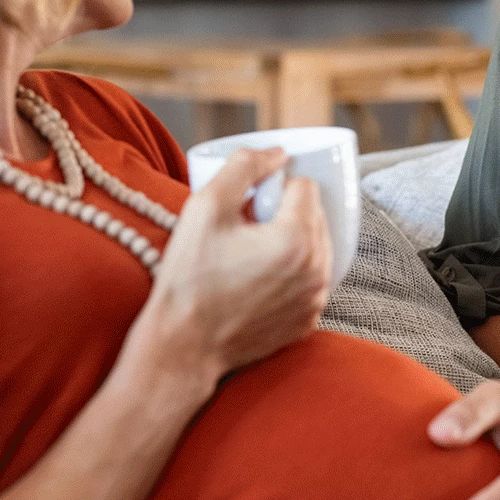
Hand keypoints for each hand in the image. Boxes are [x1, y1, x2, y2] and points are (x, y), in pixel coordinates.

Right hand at [125, 147, 332, 386]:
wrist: (183, 345)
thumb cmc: (189, 278)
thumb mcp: (205, 207)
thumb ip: (244, 167)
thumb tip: (277, 153)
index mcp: (297, 239)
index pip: (304, 187)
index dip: (274, 187)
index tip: (247, 204)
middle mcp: (317, 271)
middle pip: (315, 217)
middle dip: (285, 213)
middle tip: (245, 228)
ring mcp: (315, 300)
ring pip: (315, 248)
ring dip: (291, 242)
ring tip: (248, 255)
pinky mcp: (307, 321)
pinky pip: (309, 281)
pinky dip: (291, 273)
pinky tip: (257, 280)